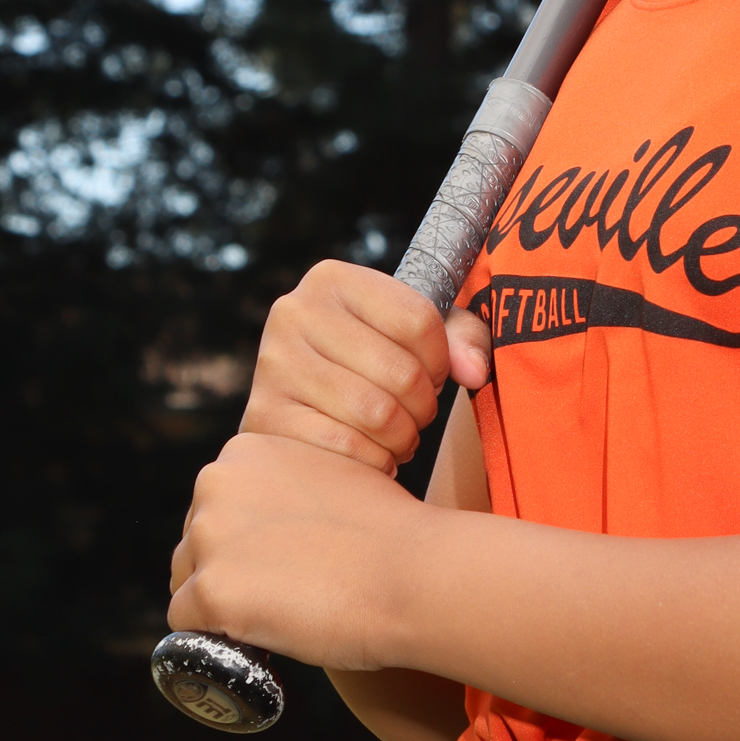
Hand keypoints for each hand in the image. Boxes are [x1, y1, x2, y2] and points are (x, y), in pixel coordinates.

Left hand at [169, 431, 441, 670]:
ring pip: (188, 582)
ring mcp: (210, 538)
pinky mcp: (212, 592)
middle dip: (230, 569)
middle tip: (286, 590)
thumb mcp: (332, 477)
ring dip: (224, 602)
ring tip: (281, 611)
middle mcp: (215, 483)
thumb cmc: (391, 534)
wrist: (417, 573)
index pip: (217, 505)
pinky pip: (186, 624)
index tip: (285, 559)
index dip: (248, 539)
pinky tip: (261, 635)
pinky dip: (217, 637)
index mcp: (244, 450)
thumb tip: (269, 525)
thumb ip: (288, 489)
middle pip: (196, 542)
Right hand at [238, 259, 492, 471]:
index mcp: (332, 279)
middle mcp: (294, 312)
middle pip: (401, 372)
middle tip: (417, 414)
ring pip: (377, 414)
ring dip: (404, 437)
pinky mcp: (264, 416)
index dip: (442, 359)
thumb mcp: (419, 334)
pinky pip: (347, 448)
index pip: (419, 320)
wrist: (300, 405)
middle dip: (424, 405)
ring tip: (399, 435)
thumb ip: (463, 338)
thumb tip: (475, 372)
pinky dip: (375, 461)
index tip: (435, 374)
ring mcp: (274, 365)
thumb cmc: (371, 362)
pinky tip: (372, 454)